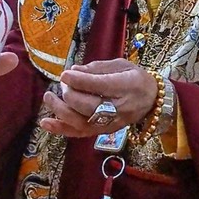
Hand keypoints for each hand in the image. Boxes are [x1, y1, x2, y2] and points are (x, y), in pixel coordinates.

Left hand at [41, 59, 156, 136]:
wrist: (153, 101)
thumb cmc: (136, 78)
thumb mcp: (122, 65)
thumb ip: (97, 68)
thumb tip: (74, 70)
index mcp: (127, 86)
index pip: (99, 85)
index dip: (79, 80)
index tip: (64, 73)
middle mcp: (119, 108)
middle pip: (88, 105)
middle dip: (70, 93)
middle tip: (63, 83)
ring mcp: (110, 123)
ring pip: (81, 122)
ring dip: (60, 110)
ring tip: (49, 97)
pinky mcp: (103, 131)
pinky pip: (80, 133)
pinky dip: (61, 129)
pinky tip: (45, 123)